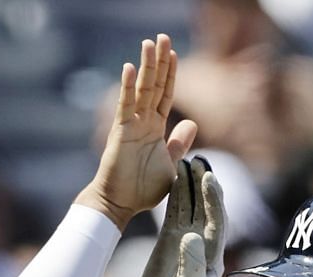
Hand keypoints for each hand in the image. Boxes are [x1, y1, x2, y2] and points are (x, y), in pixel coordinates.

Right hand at [76, 35, 197, 229]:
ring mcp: (131, 124)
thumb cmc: (143, 188)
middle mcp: (144, 122)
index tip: (174, 53)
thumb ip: (179, 143)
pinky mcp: (121, 131)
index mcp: (156, 128)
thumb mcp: (170, 164)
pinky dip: (127, 87)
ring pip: (141, 90)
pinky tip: (129, 68)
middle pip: (154, 85)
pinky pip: (125, 105)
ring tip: (149, 43)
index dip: (170, 74)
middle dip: (159, 61)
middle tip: (162, 37)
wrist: (121, 203)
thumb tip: (192, 124)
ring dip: (146, 66)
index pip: (166, 94)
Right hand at [138, 156, 226, 276]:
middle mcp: (203, 242)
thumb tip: (191, 236)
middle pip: (205, 207)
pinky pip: (174, 212)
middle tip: (199, 159)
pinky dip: (174, 195)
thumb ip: (191, 265)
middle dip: (203, 183)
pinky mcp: (170, 239)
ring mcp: (186, 239)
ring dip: (188, 184)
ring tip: (184, 161)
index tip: (210, 179)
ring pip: (189, 206)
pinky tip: (172, 178)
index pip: (217, 221)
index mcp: (212, 254)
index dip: (214, 200)